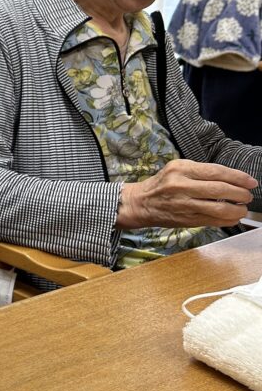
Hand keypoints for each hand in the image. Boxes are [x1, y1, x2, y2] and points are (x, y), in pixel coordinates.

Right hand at [117, 160, 257, 228]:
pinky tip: (232, 217)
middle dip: (240, 194)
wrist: (140, 203)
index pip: (216, 171)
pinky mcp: (185, 220)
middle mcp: (181, 186)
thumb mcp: (177, 169)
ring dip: (237, 209)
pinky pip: (212, 221)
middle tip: (247, 196)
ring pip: (218, 208)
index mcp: (180, 169)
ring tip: (242, 208)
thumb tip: (232, 179)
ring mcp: (183, 204)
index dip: (238, 177)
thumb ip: (201, 172)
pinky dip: (227, 220)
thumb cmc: (161, 184)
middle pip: (220, 189)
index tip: (251, 182)